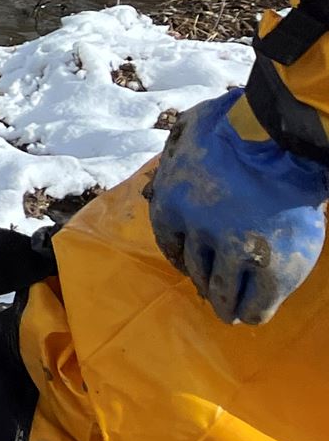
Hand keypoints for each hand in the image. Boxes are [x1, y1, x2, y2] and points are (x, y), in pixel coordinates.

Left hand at [148, 91, 327, 324]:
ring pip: (222, 292)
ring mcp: (233, 251)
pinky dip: (253, 311)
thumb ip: (174, 156)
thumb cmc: (232, 125)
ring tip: (230, 314)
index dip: (182, 257)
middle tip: (212, 294)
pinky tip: (253, 315)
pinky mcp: (272, 268)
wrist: (278, 138)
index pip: (169, 243)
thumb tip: (162, 170)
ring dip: (225, 305)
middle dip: (204, 283)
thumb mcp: (185, 135)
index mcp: (170, 203)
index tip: (190, 266)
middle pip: (195, 268)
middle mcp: (195, 232)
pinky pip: (256, 302)